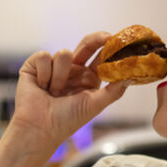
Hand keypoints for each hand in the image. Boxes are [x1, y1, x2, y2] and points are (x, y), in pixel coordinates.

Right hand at [10, 31, 128, 149]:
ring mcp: (54, 67)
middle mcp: (72, 71)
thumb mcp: (96, 105)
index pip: (100, 57)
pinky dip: (44, 74)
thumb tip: (131, 77)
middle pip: (86, 45)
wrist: (39, 129)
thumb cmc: (67, 121)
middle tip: (106, 37)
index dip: (108, 48)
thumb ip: (114, 90)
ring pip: (63, 53)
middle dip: (95, 40)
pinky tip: (42, 87)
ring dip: (61, 75)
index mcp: (88, 78)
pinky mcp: (35, 66)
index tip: (117, 42)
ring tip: (55, 92)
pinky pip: (44, 56)